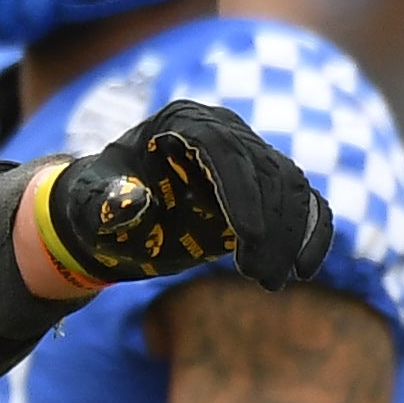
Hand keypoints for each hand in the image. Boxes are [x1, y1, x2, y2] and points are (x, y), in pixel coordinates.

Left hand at [41, 99, 330, 291]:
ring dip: (289, 237)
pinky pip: (304, 203)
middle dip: (268, 226)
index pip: (223, 150)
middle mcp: (224, 129)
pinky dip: (311, 233)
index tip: (246, 240)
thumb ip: (107, 202)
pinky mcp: (266, 183)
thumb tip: (131, 201)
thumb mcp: (91, 204)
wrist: (110, 210)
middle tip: (258, 277)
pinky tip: (304, 269)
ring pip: (291, 189)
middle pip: (265, 171)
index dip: (240, 193)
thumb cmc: (97, 203)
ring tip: (270, 282)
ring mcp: (249, 154)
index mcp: (181, 121)